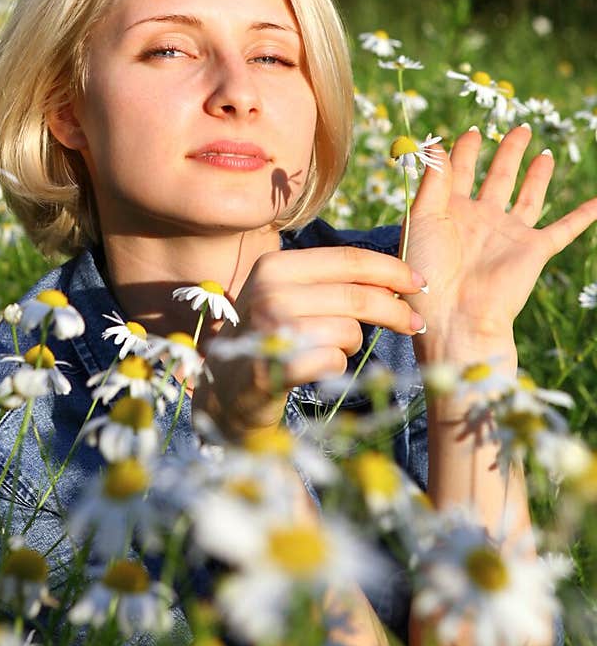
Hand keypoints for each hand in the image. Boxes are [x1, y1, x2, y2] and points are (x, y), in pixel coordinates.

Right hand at [193, 247, 425, 440]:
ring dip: (351, 345)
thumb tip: (397, 281)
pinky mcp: (276, 368)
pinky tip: (319, 367)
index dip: (391, 270)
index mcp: (275, 265)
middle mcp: (270, 291)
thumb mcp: (288, 293)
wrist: (225, 385)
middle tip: (415, 324)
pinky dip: (336, 366)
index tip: (420, 283)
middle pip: (357, 295)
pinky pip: (334, 362)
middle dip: (395, 311)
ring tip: (331, 349)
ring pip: (349, 331)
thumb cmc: (269, 333)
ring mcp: (271, 330)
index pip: (349, 259)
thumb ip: (332, 281)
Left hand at [402, 124, 596, 364]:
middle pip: (497, 177)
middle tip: (518, 128)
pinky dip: (583, 215)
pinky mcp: (533, 250)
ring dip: (537, 175)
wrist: (454, 316)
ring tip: (543, 152)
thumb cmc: (428, 271)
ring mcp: (508, 234)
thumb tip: (435, 142)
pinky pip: (564, 229)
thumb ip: (433, 180)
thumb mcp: (420, 218)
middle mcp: (481, 219)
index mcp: (449, 211)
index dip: (464, 150)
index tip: (471, 131)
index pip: (459, 171)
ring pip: (528, 196)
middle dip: (507, 152)